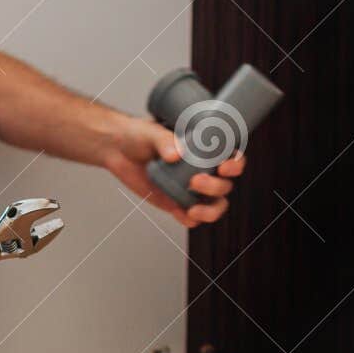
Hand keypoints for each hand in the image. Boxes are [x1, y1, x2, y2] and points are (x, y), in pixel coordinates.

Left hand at [101, 117, 245, 228]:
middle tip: (195, 181)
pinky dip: (190, 220)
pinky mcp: (176, 202)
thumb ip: (164, 140)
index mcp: (205, 148)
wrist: (117, 150)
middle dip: (216, 187)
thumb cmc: (139, 135)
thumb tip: (177, 154)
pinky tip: (180, 213)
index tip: (224, 167)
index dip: (235, 165)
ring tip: (193, 210)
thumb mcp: (151, 133)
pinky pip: (191, 217)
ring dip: (210, 211)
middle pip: (225, 186)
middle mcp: (203, 169)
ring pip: (214, 205)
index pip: (232, 158)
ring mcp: (190, 188)